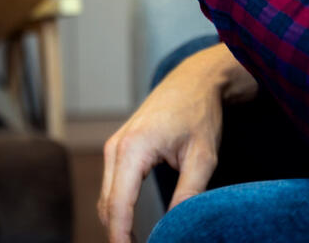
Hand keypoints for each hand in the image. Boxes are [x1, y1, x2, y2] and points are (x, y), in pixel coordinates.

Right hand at [97, 44, 257, 242]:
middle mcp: (116, 147)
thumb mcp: (202, 157)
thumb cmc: (198, 114)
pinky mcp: (118, 148)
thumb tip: (176, 226)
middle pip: (107, 204)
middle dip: (117, 234)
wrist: (192, 82)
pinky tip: (130, 226)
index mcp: (133, 148)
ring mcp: (113, 146)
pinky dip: (117, 208)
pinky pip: (111, 186)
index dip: (120, 235)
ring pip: (106, 197)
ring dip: (116, 223)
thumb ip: (189, 193)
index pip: (118, 203)